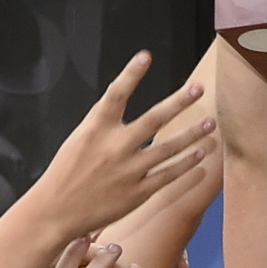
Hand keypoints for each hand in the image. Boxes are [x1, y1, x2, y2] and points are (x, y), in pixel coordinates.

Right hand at [0, 52, 211, 264]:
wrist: (56, 211)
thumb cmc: (66, 173)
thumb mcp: (79, 139)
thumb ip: (103, 120)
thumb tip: (120, 96)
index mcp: (96, 129)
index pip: (115, 94)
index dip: (130, 74)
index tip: (145, 56)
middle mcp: (115, 146)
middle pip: (154, 119)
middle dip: (179, 102)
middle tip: (198, 88)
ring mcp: (129, 170)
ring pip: (168, 148)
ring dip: (192, 134)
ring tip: (210, 123)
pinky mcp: (138, 192)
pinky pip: (168, 175)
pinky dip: (186, 164)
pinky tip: (201, 154)